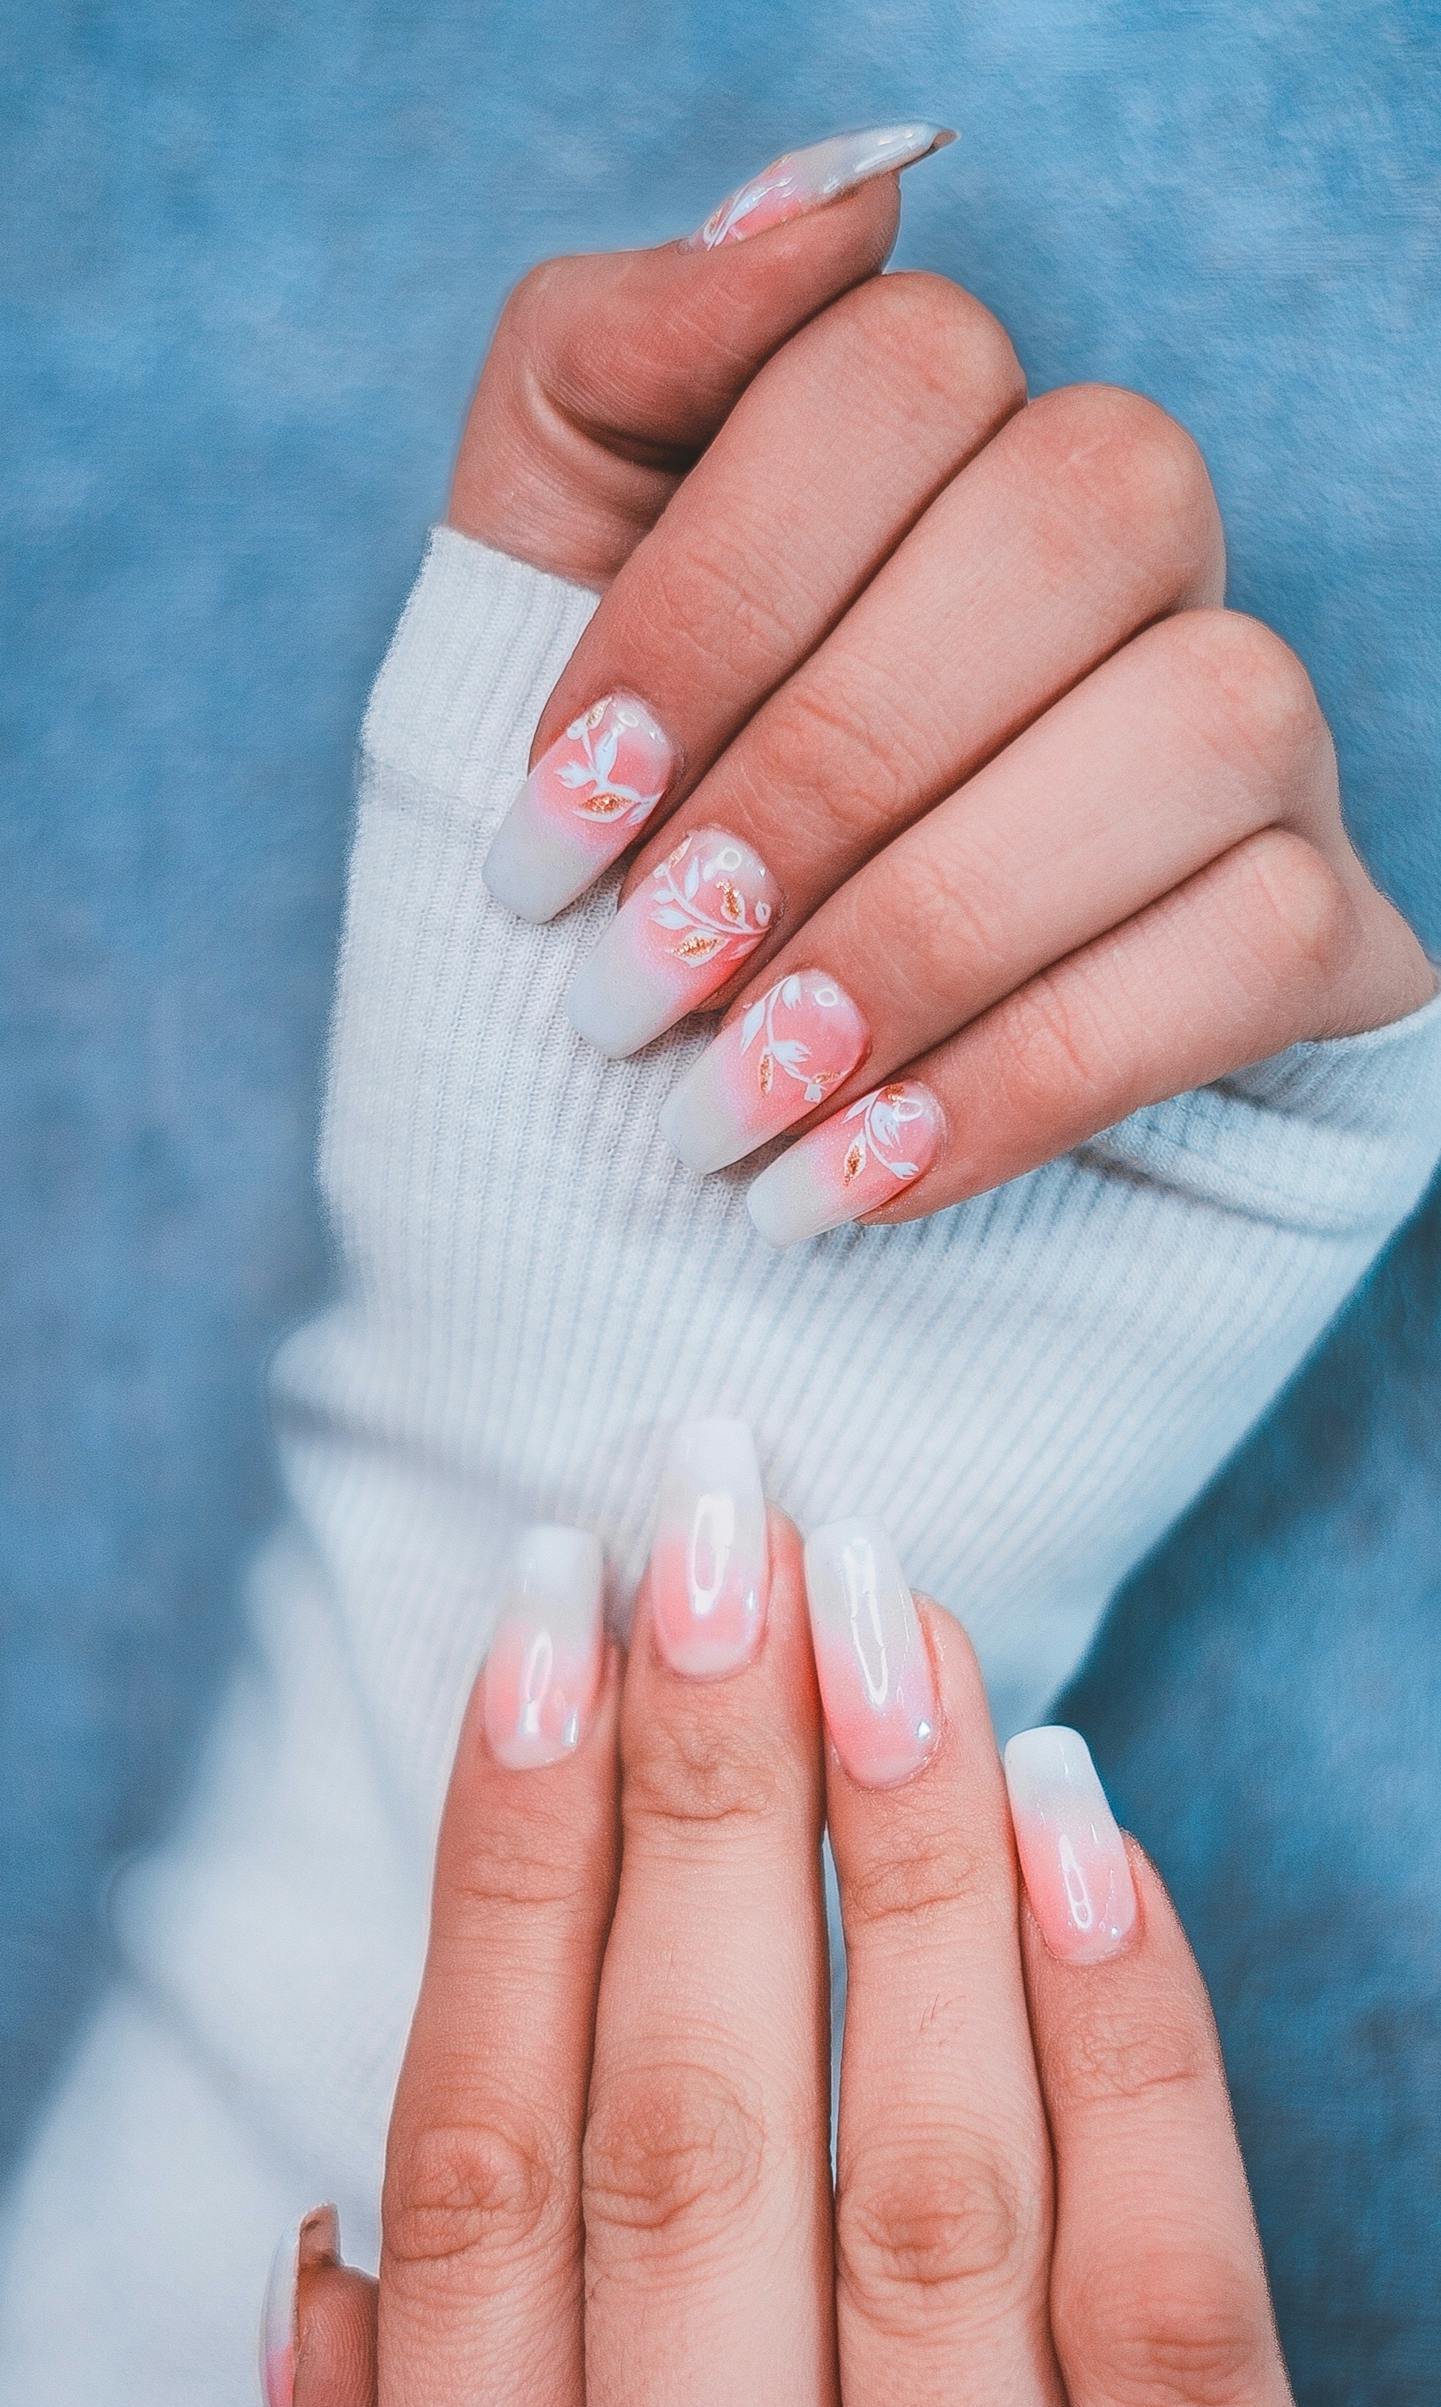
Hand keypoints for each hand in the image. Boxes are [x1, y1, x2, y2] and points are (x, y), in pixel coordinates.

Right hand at [243, 1441, 1322, 2406]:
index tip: (542, 1629)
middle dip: (693, 1798)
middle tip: (714, 1523)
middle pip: (689, 2142)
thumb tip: (320, 2246)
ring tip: (878, 1606)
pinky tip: (1070, 1811)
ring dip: (890, 1862)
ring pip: (920, 2188)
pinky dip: (1126, 2045)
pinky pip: (1172, 2315)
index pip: (482, 2190)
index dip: (504, 1882)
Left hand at [451, 128, 1429, 1244]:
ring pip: (1209, 720)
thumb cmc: (609, 856)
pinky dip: (1029, 1073)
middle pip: (1078, 521)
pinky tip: (849, 1176)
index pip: (901, 372)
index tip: (553, 826)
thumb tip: (843, 197)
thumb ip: (618, 360)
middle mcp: (1131, 556)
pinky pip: (1268, 946)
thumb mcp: (531, 595)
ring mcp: (1255, 737)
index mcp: (942, 442)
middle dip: (819, 776)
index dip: (711, 603)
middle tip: (632, 981)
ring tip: (728, 1101)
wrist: (666, 1146)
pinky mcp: (1324, 932)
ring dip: (930, 931)